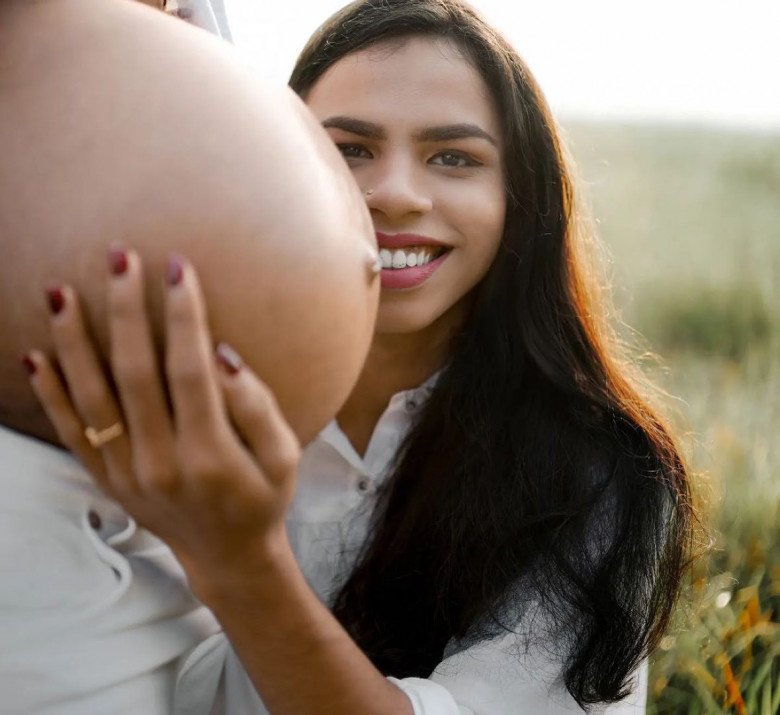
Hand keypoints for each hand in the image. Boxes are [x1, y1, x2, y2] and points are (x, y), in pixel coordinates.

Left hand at [24, 248, 299, 593]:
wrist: (226, 557)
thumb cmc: (262, 499)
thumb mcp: (285, 458)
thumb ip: (257, 407)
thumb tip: (223, 356)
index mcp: (210, 454)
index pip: (190, 369)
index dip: (184, 315)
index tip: (177, 267)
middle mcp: (160, 462)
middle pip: (134, 372)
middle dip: (126, 310)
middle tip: (118, 257)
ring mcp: (126, 473)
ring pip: (92, 397)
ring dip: (73, 341)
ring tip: (59, 291)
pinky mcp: (107, 480)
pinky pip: (70, 433)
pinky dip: (51, 394)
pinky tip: (36, 354)